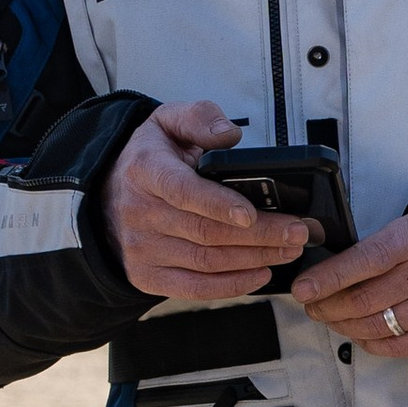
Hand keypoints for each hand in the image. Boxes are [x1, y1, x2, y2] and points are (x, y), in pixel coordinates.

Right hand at [102, 101, 309, 301]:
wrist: (108, 191)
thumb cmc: (150, 157)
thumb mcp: (167, 121)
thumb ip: (199, 118)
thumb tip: (230, 134)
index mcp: (146, 171)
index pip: (184, 191)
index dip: (219, 205)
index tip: (252, 214)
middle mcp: (140, 213)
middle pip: (206, 232)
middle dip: (260, 235)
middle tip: (299, 233)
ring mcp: (141, 249)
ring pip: (206, 262)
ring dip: (254, 259)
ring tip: (289, 250)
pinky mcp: (146, 276)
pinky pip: (193, 288)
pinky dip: (231, 285)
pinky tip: (261, 273)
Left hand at [293, 207, 407, 358]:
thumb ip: (377, 247)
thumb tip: (328, 274)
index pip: (363, 261)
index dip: (327, 278)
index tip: (302, 289)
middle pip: (363, 300)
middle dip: (327, 306)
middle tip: (312, 306)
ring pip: (375, 327)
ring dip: (343, 326)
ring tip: (331, 319)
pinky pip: (395, 347)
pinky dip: (370, 342)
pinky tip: (360, 333)